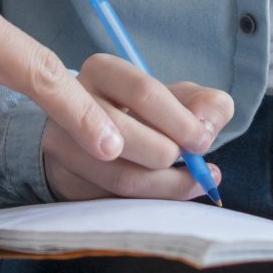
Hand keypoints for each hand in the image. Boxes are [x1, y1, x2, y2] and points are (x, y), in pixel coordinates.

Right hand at [42, 54, 233, 201]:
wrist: (93, 139)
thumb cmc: (142, 115)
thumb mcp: (174, 100)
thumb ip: (203, 104)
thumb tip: (209, 124)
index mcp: (103, 71)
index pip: (144, 93)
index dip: (181, 121)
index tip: (203, 141)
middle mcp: (71, 105)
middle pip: (128, 137)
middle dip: (168, 154)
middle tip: (190, 161)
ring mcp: (63, 146)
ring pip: (121, 176)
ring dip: (165, 184)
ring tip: (189, 180)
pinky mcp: (65, 181)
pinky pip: (116, 201)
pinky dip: (152, 201)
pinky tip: (169, 193)